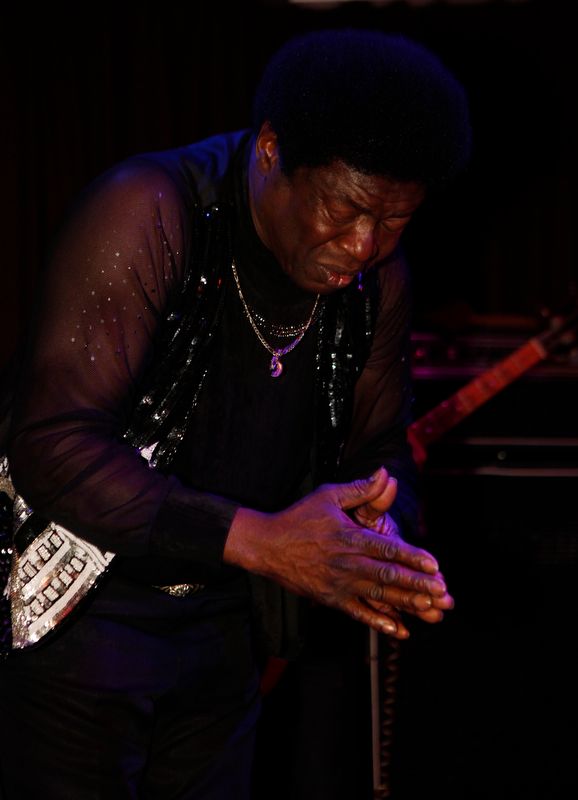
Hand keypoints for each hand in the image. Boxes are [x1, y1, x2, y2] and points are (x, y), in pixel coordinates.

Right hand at [224, 469, 450, 637]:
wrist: (267, 545)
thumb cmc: (300, 517)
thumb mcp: (329, 495)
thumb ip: (360, 489)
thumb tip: (385, 473)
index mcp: (349, 537)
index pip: (387, 549)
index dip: (412, 557)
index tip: (434, 565)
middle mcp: (347, 563)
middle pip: (388, 577)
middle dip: (418, 586)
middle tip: (443, 594)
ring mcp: (339, 584)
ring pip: (378, 597)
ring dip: (407, 605)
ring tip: (431, 611)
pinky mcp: (331, 598)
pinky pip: (358, 613)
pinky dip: (379, 622)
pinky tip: (400, 629)